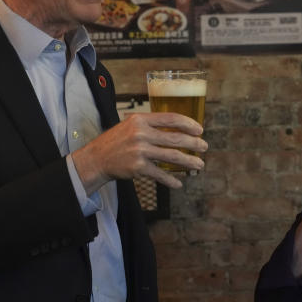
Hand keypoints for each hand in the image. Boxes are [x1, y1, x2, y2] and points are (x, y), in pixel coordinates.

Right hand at [71, 111, 206, 192]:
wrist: (97, 158)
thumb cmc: (117, 141)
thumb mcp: (130, 125)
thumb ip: (151, 125)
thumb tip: (177, 128)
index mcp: (141, 120)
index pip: (170, 118)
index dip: (188, 123)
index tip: (199, 129)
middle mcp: (141, 134)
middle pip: (175, 138)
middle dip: (194, 143)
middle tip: (204, 147)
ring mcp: (140, 151)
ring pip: (172, 156)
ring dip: (189, 161)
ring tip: (199, 164)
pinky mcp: (138, 167)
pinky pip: (160, 174)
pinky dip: (171, 180)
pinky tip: (179, 183)